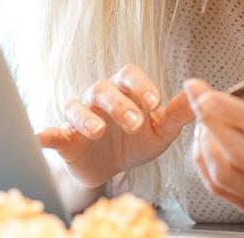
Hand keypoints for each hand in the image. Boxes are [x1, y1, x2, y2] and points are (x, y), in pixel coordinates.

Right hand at [36, 64, 192, 189]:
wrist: (112, 169)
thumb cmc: (137, 141)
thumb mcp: (162, 131)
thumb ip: (178, 114)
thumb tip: (201, 94)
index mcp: (126, 91)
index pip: (130, 75)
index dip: (141, 85)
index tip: (154, 102)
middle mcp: (100, 98)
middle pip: (103, 88)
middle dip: (119, 104)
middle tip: (134, 123)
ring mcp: (80, 117)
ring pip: (75, 106)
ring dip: (86, 117)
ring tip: (98, 131)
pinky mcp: (64, 140)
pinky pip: (51, 133)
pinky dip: (46, 134)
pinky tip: (42, 137)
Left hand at [185, 25, 243, 237]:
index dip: (237, 111)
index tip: (211, 93)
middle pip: (238, 155)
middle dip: (210, 121)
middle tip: (195, 94)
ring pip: (223, 174)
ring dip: (206, 141)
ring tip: (202, 115)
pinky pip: (220, 190)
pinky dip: (205, 163)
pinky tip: (207, 141)